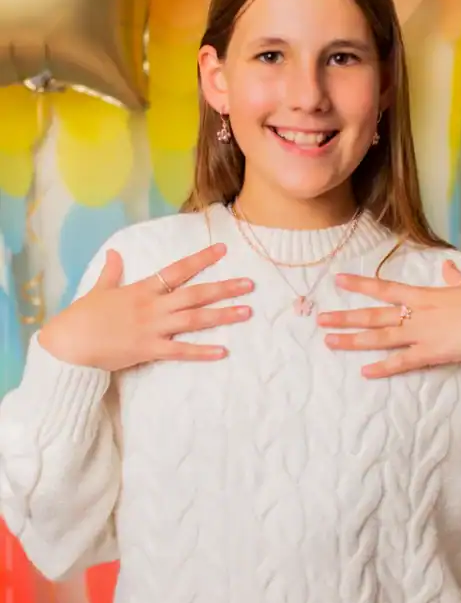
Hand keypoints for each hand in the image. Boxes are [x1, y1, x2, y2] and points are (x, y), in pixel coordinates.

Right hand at [39, 244, 252, 369]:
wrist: (70, 343)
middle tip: (249, 285)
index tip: (222, 250)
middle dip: (224, 288)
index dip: (201, 259)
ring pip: (194, 320)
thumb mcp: (99, 289)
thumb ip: (111, 272)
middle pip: (195, 294)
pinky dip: (202, 352)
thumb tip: (115, 254)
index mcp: (143, 289)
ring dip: (222, 315)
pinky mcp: (149, 349)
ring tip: (246, 312)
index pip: (178, 270)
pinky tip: (222, 351)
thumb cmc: (83, 316)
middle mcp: (153, 306)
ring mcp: (153, 328)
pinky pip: (180, 351)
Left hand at [318, 260, 460, 377]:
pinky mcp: (432, 354)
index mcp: (425, 294)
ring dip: (354, 340)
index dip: (360, 284)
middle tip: (321, 320)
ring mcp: (423, 335)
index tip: (338, 281)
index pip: (385, 288)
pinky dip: (383, 367)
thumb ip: (454, 278)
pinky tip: (364, 371)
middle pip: (374, 316)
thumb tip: (448, 268)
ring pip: (380, 338)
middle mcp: (417, 314)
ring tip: (330, 341)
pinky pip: (402, 362)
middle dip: (346, 318)